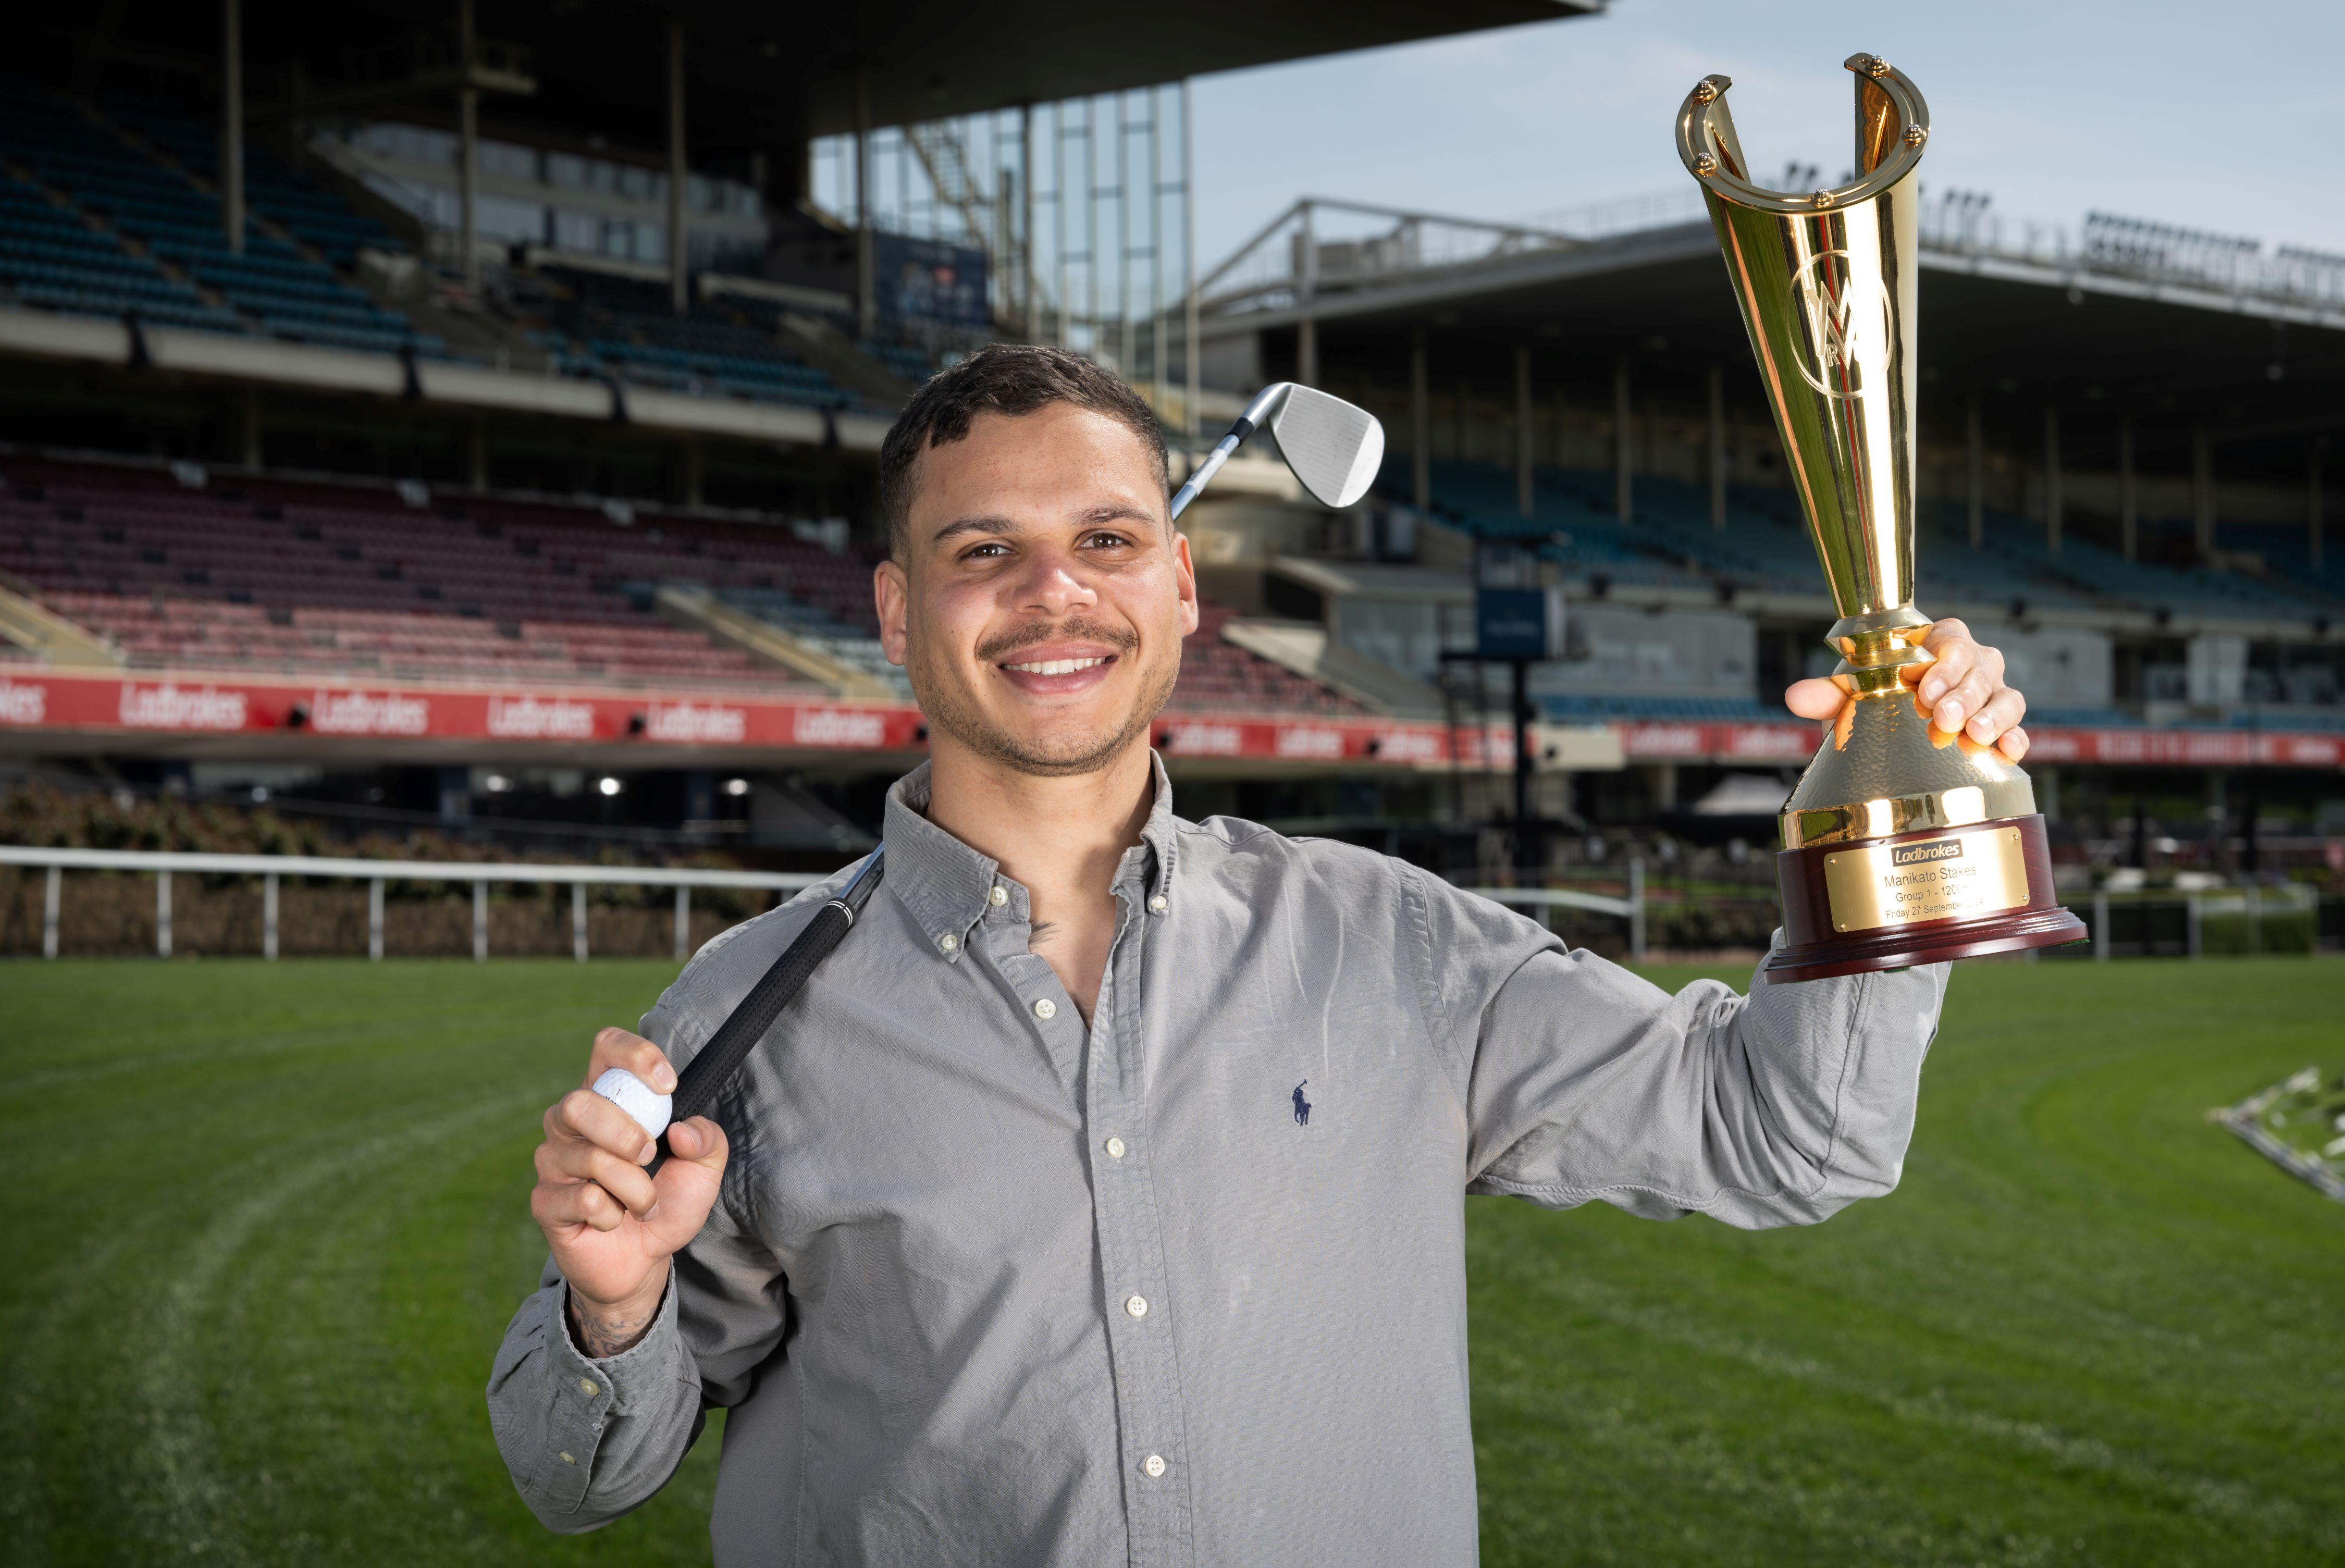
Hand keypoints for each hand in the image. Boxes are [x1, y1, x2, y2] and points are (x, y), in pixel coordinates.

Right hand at [529, 1027, 728, 1345]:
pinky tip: (614, 1220)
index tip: (668, 1085)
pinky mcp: (545, 1201)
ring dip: (634, 1187)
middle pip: (579, 1101)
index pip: (605, 1048)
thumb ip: (707, 1140)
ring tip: (644, 1203)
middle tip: (649, 1156)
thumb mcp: (704, 1169)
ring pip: (589, 1157)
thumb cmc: (667, 1201)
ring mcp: (553, 1161)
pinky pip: (583, 1199)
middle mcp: (570, 1122)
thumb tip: (682, 1129)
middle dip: (625, 1132)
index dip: (634, 1055)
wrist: (645, 1259)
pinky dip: (614, 1214)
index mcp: (608, 1097)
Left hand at [1783, 617, 2028, 761]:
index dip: (1942, 663)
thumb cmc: (1876, 697)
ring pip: (2005, 696)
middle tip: (1943, 719)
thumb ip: (1826, 694)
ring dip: (1992, 716)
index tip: (1923, 690)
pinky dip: (2017, 738)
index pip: (1950, 641)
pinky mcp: (2001, 727)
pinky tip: (2009, 752)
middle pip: (1980, 669)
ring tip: (1974, 735)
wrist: (1891, 731)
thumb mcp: (1850, 695)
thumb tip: (1795, 697)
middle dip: (1963, 694)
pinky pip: (2018, 728)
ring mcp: (1990, 695)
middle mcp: (1971, 664)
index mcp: (1937, 643)